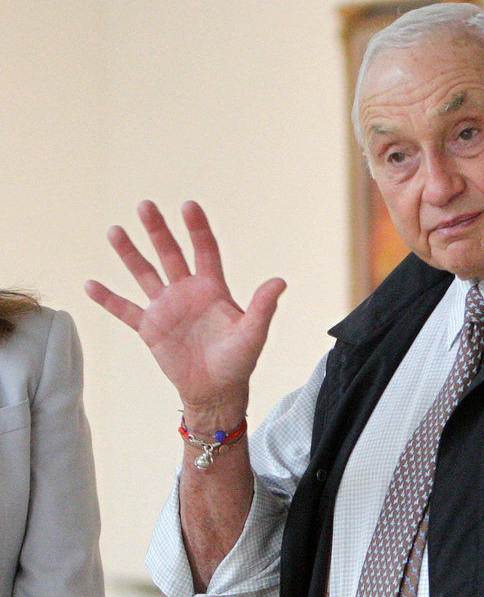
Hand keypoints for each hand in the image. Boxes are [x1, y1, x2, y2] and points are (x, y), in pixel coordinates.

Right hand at [86, 201, 285, 423]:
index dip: (197, 228)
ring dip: (130, 254)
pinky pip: (125, 310)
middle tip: (146, 205)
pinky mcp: (150, 328)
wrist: (216, 390)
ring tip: (115, 231)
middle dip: (158, 230)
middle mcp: (187, 292)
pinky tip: (91, 284)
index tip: (189, 205)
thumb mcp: (253, 333)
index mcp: (213, 289)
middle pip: (171, 254)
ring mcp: (166, 308)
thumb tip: (280, 281)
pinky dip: (108, 299)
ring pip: (145, 274)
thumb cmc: (239, 362)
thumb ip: (263, 307)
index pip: (205, 250)